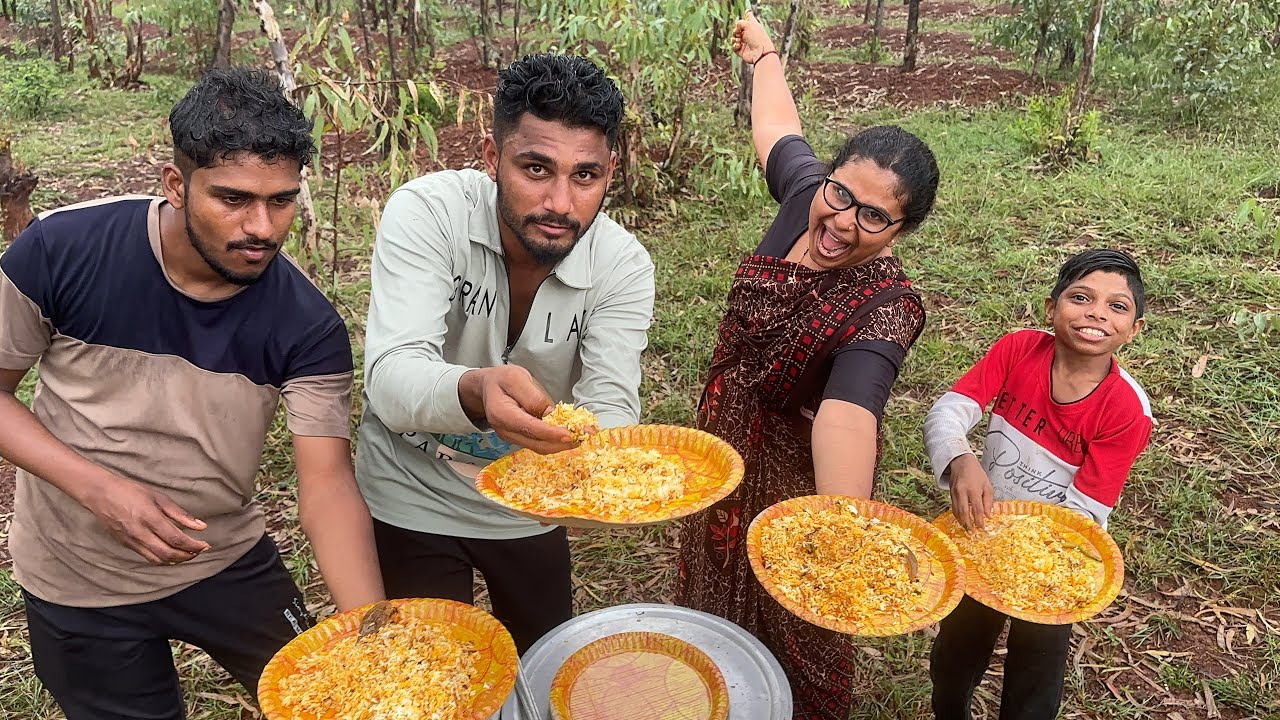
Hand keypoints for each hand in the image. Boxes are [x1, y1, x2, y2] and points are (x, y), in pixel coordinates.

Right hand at [83, 476, 210, 564]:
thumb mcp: (159, 498)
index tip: (205, 545)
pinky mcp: (126, 545)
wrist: (101, 494)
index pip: (176, 539)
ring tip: (189, 554)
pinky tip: (172, 554)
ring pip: (158, 559)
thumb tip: (201, 527)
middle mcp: (140, 533)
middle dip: (187, 556)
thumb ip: (180, 514)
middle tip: (199, 551)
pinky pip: (148, 557)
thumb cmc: (131, 492)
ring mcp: (131, 541)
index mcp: (150, 518)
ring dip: (176, 560)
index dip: (193, 546)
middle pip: (168, 553)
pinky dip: (163, 559)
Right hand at [461, 366, 576, 454]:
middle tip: (584, 435)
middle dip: (562, 443)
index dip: (551, 433)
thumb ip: (533, 396)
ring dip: (562, 444)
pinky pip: (540, 443)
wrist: (486, 388)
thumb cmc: (501, 380)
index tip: (569, 434)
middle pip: (537, 444)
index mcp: (502, 414)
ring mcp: (513, 437)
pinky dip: (556, 441)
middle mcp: (506, 431)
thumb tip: (551, 414)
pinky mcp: (521, 438)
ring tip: (582, 435)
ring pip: (540, 447)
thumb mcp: (516, 377)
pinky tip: (570, 433)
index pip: (529, 428)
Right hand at [732, 11, 775, 64]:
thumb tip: (736, 29)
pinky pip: (734, 46)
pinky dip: (735, 46)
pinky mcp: (742, 50)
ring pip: (734, 38)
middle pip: (738, 29)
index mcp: (753, 26)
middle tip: (738, 32)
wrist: (760, 52)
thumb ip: (740, 22)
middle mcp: (749, 34)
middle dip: (736, 30)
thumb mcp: (748, 24)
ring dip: (734, 38)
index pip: (749, 17)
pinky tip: (739, 46)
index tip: (747, 12)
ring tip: (739, 40)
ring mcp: (745, 42)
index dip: (747, 14)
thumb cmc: (757, 37)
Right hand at [948, 454, 992, 530]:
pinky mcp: (950, 494)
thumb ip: (988, 501)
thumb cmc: (977, 474)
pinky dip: (957, 515)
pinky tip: (961, 520)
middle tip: (972, 532)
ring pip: (956, 511)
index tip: (982, 528)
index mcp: (973, 490)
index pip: (977, 509)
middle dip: (968, 524)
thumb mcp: (987, 485)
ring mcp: (954, 493)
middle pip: (964, 512)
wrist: (961, 462)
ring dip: (961, 521)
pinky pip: (953, 507)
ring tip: (967, 529)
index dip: (979, 520)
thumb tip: (988, 516)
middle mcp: (962, 492)